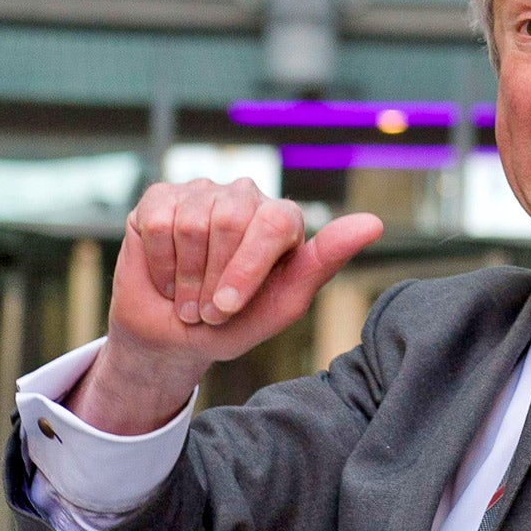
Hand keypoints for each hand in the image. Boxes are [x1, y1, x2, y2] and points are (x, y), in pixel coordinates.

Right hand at [71, 181, 382, 433]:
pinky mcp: (161, 197)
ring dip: (184, 277)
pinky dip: (158, 264)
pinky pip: (157, 223)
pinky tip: (166, 275)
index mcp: (282, 219)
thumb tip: (373, 223)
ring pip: (190, 223)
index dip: (246, 268)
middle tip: (208, 309)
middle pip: (229, 221)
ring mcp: (202, 192)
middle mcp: (245, 196)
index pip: (274, 223)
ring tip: (188, 296)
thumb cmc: (235, 324)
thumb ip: (325, 262)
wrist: (173, 339)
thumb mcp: (283, 304)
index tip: (228, 309)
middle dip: (211, 279)